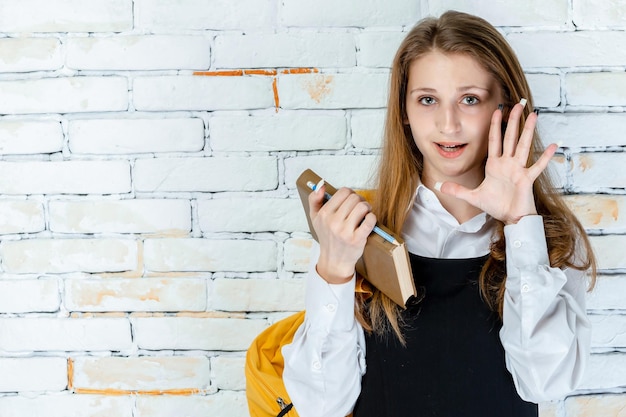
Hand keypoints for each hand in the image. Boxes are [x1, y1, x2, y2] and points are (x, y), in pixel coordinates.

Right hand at [309, 185, 376, 283]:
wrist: (334, 260)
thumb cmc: (327, 237)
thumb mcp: (315, 218)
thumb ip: (314, 199)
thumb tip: (321, 185)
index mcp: (324, 214)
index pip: (343, 191)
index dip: (350, 193)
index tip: (351, 201)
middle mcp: (333, 222)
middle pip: (354, 198)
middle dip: (360, 200)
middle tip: (359, 208)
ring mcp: (345, 231)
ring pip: (363, 206)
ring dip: (367, 208)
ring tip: (364, 213)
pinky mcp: (357, 239)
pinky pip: (370, 220)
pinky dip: (372, 217)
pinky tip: (369, 220)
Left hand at [439, 102, 557, 224]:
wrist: (510, 217)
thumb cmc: (496, 205)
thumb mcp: (473, 196)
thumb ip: (458, 190)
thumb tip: (439, 186)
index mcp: (495, 165)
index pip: (494, 140)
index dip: (495, 125)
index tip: (497, 110)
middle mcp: (508, 163)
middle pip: (510, 138)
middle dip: (513, 121)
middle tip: (518, 104)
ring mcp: (518, 170)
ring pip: (523, 146)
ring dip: (528, 131)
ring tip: (533, 115)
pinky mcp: (527, 179)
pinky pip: (537, 166)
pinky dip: (545, 157)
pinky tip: (553, 145)